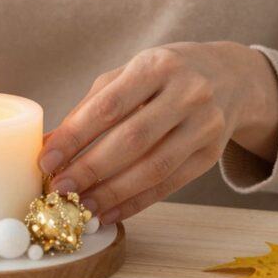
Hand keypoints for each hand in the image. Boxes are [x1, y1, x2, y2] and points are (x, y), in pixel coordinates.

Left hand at [39, 42, 277, 224]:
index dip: (75, 136)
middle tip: (60, 189)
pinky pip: (170, 184)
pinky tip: (110, 212)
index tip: (47, 160)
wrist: (230, 77)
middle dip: (91, 168)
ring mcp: (205, 124)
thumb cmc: (164, 76)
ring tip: (82, 206)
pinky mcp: (212, 154)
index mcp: (157, 65)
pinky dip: (137, 202)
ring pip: (154, 168)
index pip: (109, 106)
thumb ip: (89, 107)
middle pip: (133, 139)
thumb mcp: (129, 75)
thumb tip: (48, 146)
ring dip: (113, 192)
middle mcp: (187, 92)